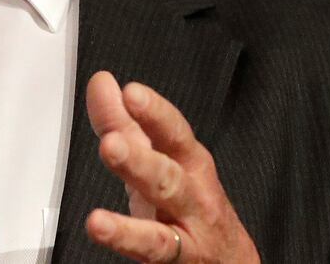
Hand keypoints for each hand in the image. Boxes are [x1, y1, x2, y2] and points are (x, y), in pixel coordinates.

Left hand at [83, 71, 259, 262]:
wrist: (231, 260)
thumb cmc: (192, 205)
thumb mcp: (159, 159)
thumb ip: (125, 123)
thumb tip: (101, 84)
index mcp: (188, 162)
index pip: (172, 132)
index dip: (154, 112)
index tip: (131, 93)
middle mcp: (192, 194)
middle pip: (168, 175)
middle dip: (140, 159)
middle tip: (111, 144)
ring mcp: (188, 230)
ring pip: (163, 223)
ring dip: (131, 220)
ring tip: (98, 216)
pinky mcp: (178, 260)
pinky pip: (154, 249)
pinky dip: (126, 239)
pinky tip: (100, 229)